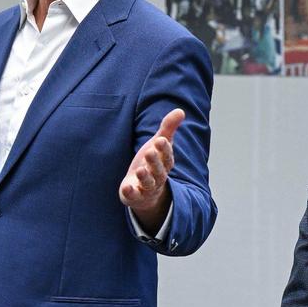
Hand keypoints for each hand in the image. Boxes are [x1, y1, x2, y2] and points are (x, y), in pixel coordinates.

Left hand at [120, 108, 183, 230]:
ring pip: (148, 183)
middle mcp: (158, 176)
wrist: (144, 190)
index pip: (167, 157)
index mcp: (165, 163)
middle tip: (149, 152)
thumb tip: (180, 110)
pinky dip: (131, 193)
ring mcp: (147, 188)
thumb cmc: (152, 163)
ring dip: (145, 177)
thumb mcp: (158, 145)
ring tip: (140, 170)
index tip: (160, 140)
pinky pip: (134, 196)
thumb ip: (168, 128)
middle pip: (159, 170)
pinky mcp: (135, 196)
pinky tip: (126, 188)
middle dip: (155, 162)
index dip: (164, 149)